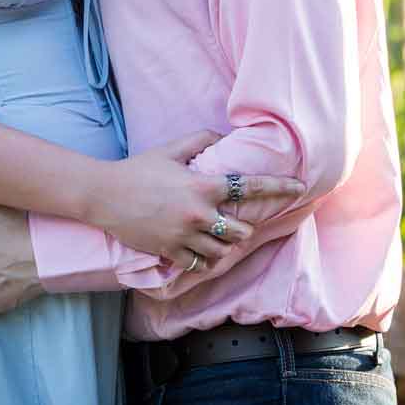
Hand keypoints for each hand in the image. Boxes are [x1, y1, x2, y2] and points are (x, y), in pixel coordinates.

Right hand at [90, 131, 303, 268]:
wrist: (104, 195)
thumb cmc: (139, 169)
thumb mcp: (171, 149)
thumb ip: (201, 140)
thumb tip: (223, 139)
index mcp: (202, 186)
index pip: (250, 187)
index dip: (279, 187)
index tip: (299, 188)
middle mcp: (198, 214)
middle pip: (241, 232)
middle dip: (242, 228)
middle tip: (234, 223)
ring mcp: (183, 236)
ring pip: (222, 252)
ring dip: (224, 246)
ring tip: (217, 239)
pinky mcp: (169, 252)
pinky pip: (199, 265)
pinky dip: (204, 260)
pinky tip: (199, 252)